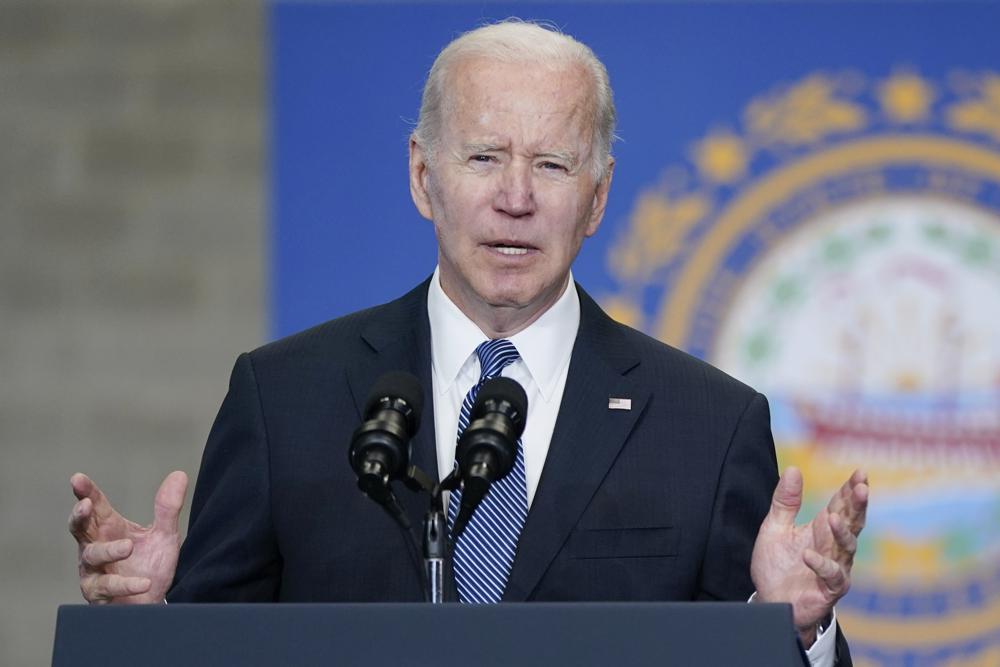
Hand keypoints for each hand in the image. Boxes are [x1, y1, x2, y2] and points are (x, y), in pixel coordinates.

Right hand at [69, 471, 187, 603]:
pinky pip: (109, 587)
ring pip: (92, 556)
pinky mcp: (99, 593)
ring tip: (128, 546)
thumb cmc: (150, 565)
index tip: (78, 478)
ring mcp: (94, 570)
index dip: (86, 492)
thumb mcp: (164, 535)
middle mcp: (96, 546)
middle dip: (79, 516)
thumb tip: (179, 474)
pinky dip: (126, 584)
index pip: (95, 506)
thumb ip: (168, 508)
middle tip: (85, 506)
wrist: (154, 602)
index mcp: (109, 527)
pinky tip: (144, 583)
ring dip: (109, 550)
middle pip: (79, 528)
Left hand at [750, 467, 867, 645]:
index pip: (841, 505)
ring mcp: (836, 566)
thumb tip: (793, 469)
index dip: (851, 489)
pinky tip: (808, 555)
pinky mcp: (830, 588)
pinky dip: (822, 564)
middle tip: (862, 487)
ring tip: (835, 517)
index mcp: (822, 528)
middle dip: (858, 505)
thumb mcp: (775, 527)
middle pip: (852, 522)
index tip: (860, 473)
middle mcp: (834, 545)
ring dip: (843, 532)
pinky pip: (832, 575)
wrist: (770, 600)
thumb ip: (785, 501)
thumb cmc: (776, 565)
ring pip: (847, 547)